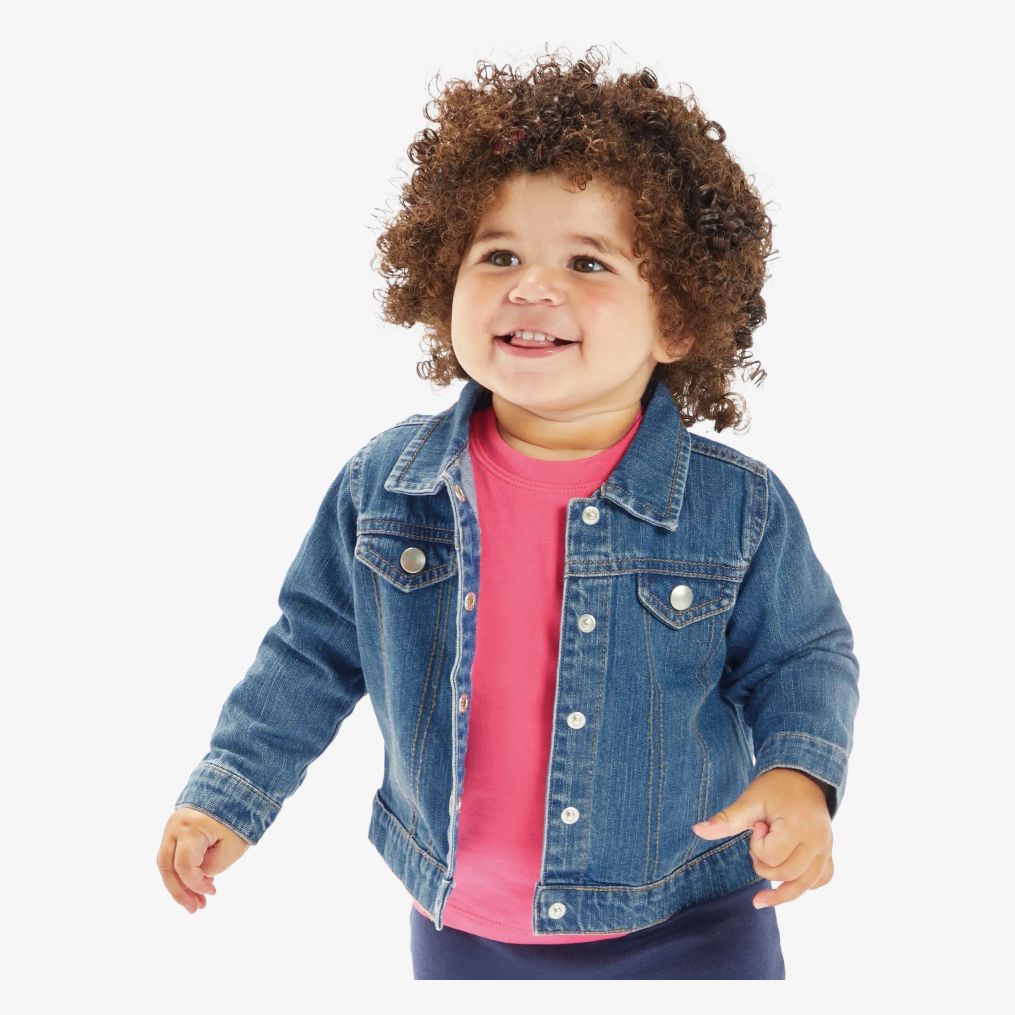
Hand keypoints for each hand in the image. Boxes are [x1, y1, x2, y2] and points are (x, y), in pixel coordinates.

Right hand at [157, 807, 250, 913]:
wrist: (237, 787)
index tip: (212, 891)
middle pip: (166, 866)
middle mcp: (174, 826)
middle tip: (194, 909)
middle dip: (179, 892)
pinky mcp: (175, 828)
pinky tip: (196, 885)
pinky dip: (181, 871)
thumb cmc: (238, 816)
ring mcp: (171, 826)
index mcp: (189, 827)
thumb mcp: (233, 845)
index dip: (195, 884)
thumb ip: (212, 866)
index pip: (184, 865)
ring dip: (179, 885)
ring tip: (196, 903)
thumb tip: (197, 877)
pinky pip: (172, 854)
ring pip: (166, 863)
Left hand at [690, 768, 833, 909]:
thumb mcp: (749, 800)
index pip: (771, 856)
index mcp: (799, 827)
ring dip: (781, 888)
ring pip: (804, 885)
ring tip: (760, 897)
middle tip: (761, 841)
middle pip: (786, 875)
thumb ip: (726, 819)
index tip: (758, 826)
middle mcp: (818, 842)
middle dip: (765, 865)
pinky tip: (786, 888)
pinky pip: (820, 881)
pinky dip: (803, 886)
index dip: (757, 845)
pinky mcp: (828, 854)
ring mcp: (826, 850)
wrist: (803, 776)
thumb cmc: (775, 788)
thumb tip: (697, 830)